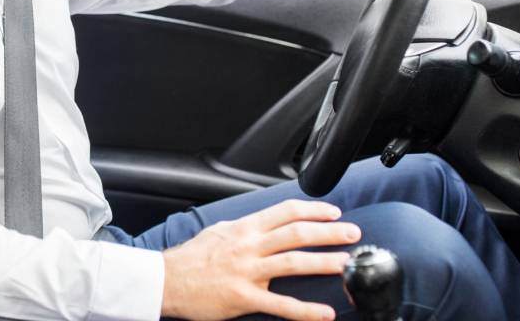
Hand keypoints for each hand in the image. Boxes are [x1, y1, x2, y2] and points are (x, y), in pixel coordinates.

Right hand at [160, 199, 360, 320]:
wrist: (167, 281)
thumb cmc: (192, 258)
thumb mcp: (219, 231)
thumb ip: (245, 228)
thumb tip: (266, 223)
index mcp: (244, 228)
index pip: (285, 211)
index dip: (313, 210)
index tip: (334, 213)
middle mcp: (249, 246)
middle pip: (296, 233)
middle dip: (329, 232)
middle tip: (353, 233)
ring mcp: (247, 272)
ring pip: (292, 263)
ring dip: (324, 262)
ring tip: (347, 264)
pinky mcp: (243, 298)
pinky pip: (280, 305)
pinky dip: (305, 310)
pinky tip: (325, 313)